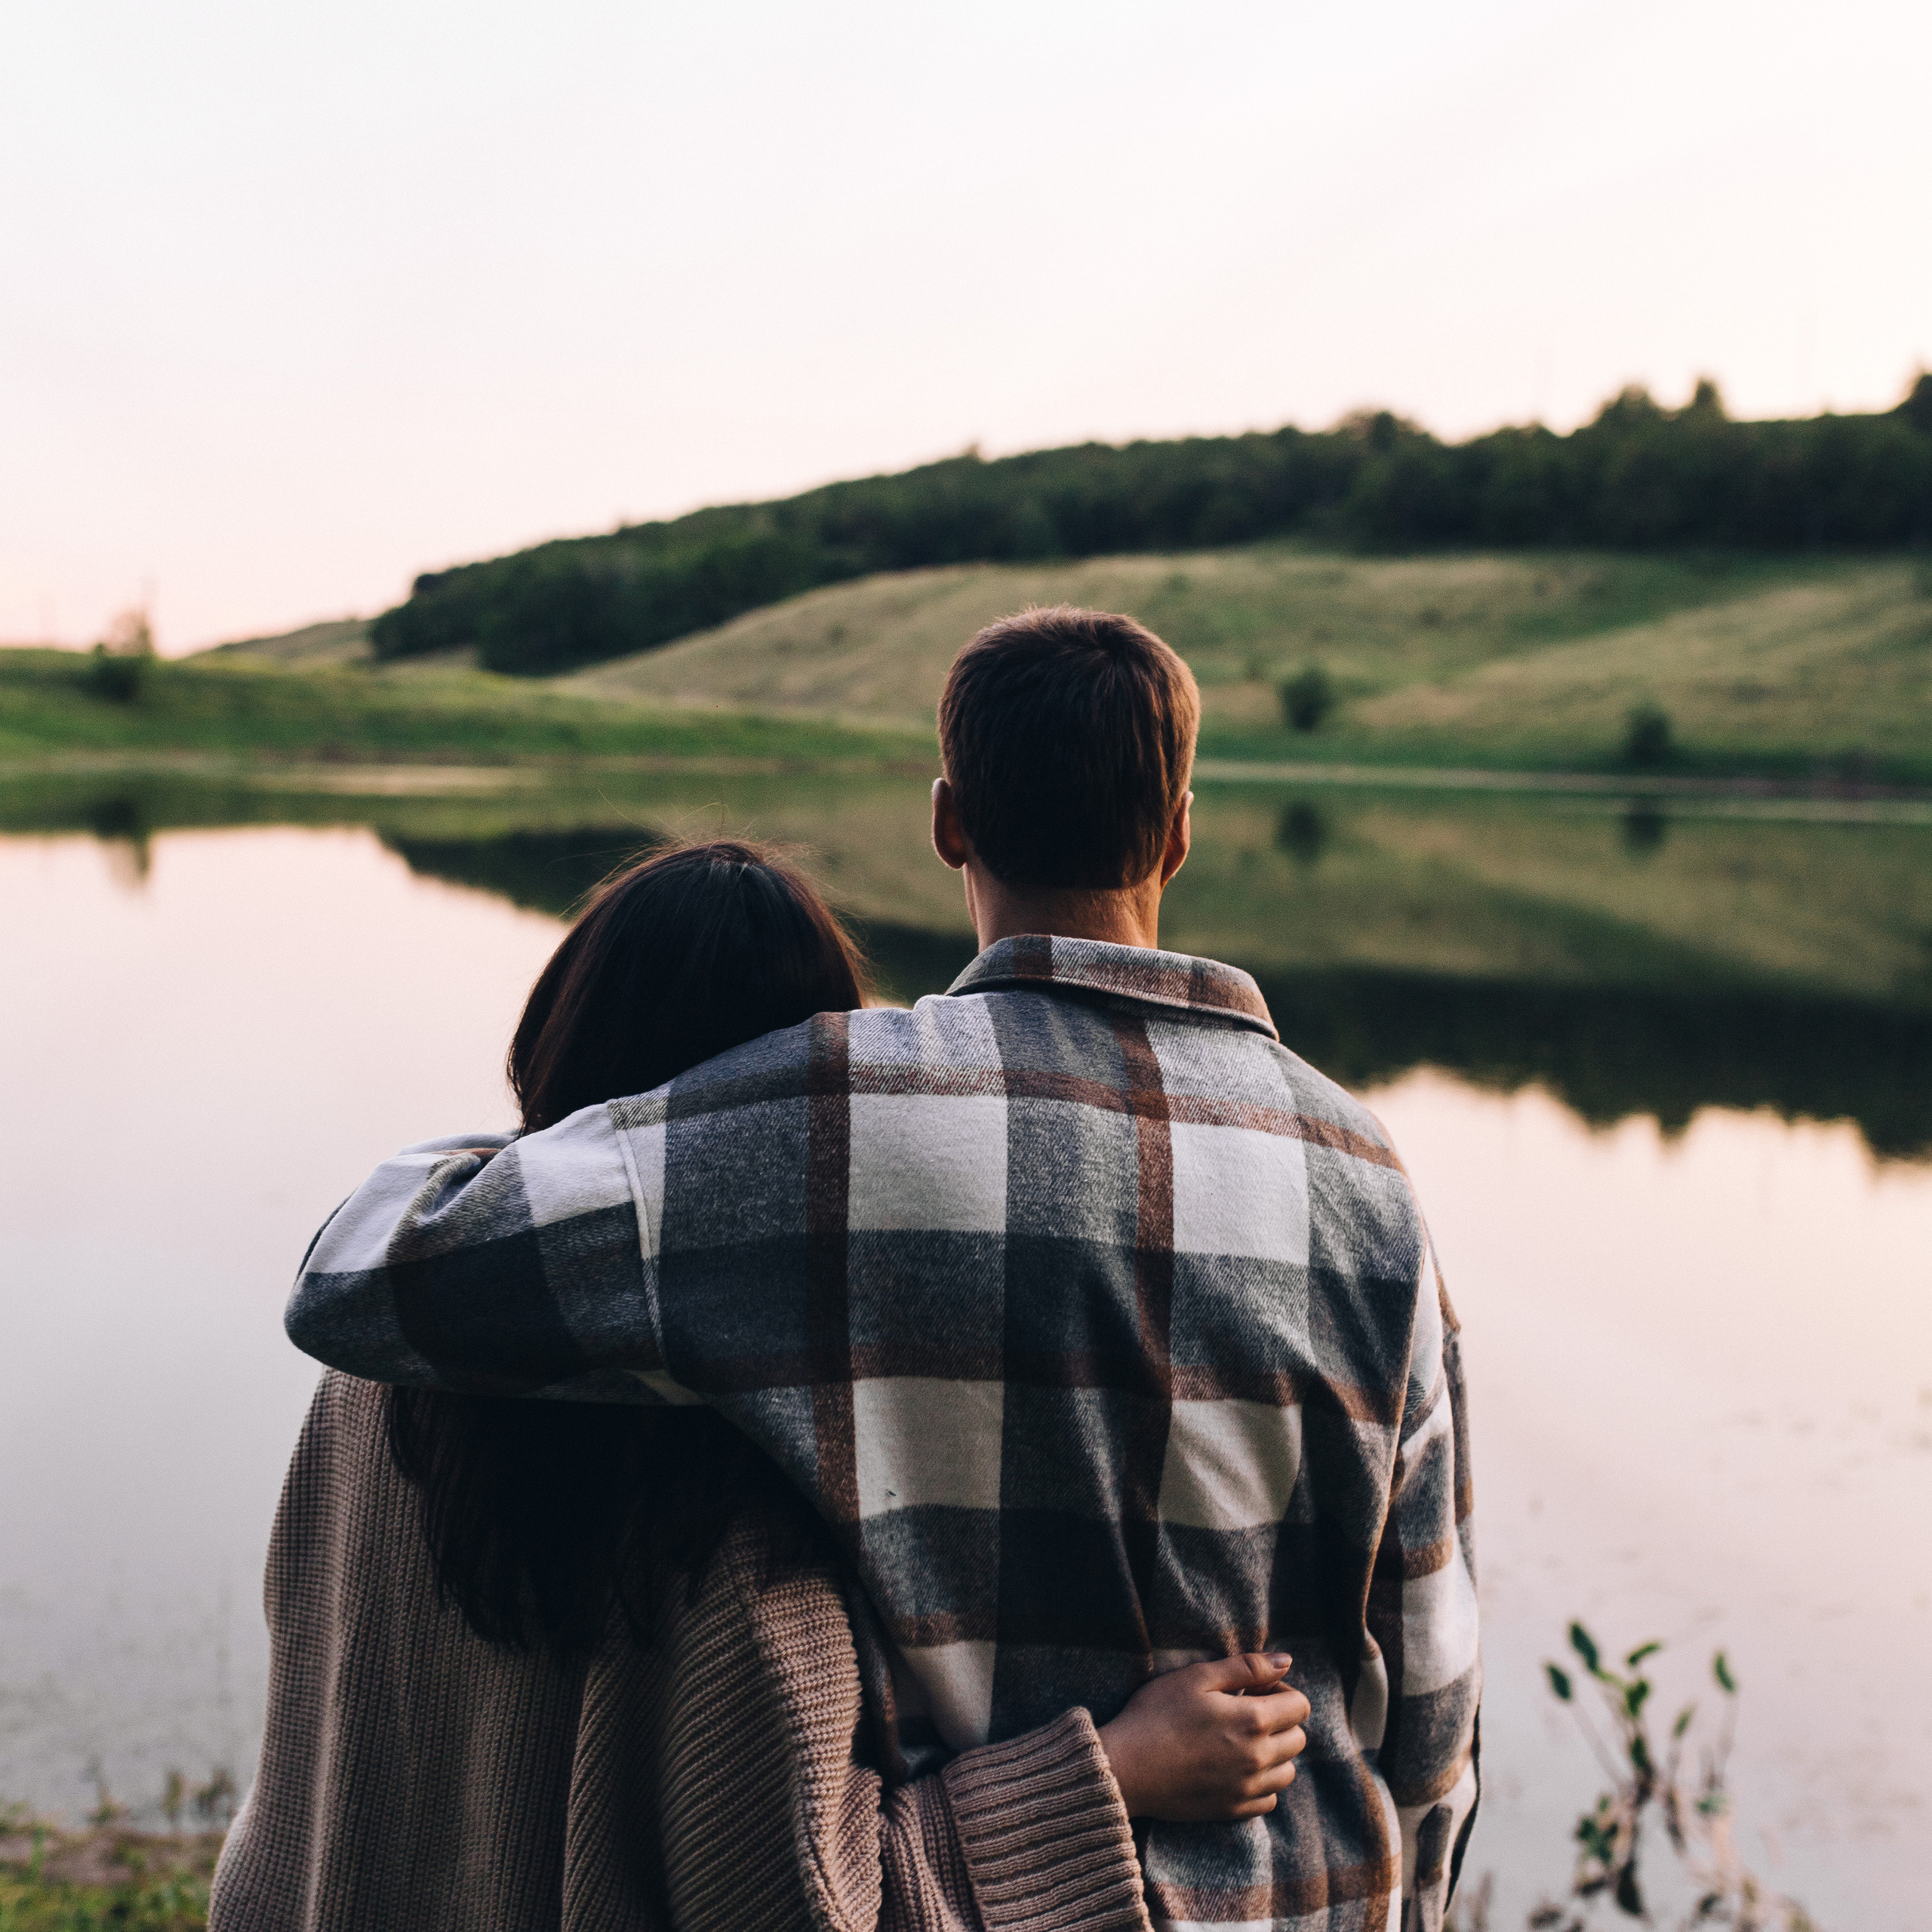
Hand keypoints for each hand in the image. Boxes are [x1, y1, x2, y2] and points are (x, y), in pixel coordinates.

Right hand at [1097, 1653, 1310, 1821]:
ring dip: (1274, 1753)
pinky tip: (1234, 1768)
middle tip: (1243, 1712)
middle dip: (1280, 1720)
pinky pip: (1269, 1800)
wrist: (1125, 1767)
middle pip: (1298, 1739)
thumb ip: (1247, 1667)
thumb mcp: (1197, 1677)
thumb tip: (1286, 1661)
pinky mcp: (1233, 1811)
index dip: (1280, 1691)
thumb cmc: (1156, 1714)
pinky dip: (1261, 1784)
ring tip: (1240, 1741)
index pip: (1300, 1706)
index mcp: (1253, 1721)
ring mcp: (1248, 1789)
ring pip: (1288, 1771)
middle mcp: (1259, 1759)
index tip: (1253, 1690)